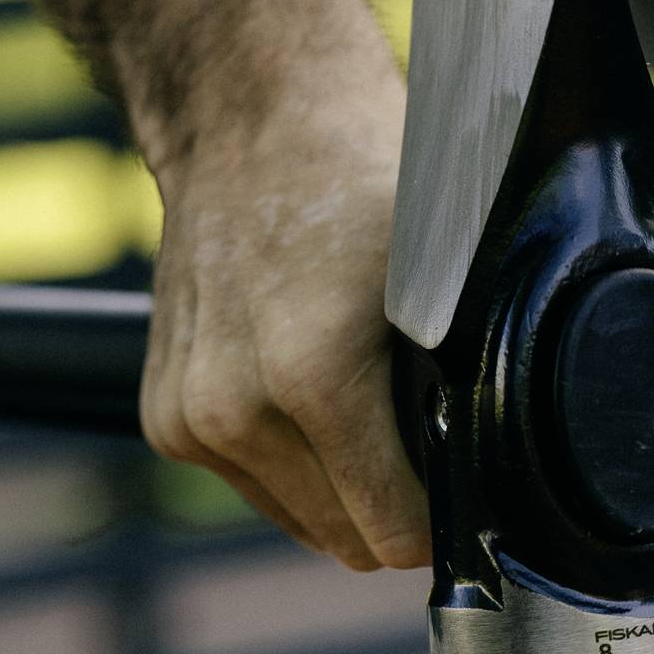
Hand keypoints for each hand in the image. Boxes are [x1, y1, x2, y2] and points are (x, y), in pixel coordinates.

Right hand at [139, 80, 426, 571]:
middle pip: (344, 538)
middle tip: (417, 435)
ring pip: (298, 519)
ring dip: (337, 486)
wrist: (245, 114)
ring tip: (360, 403)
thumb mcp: (444, 278)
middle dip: (390, 503)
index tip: (458, 481)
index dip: (438, 517)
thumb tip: (491, 469)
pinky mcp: (162, 419)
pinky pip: (253, 485)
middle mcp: (233, 411)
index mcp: (312, 381)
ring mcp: (188, 419)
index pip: (393, 534)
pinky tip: (306, 394)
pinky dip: (289, 461)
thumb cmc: (357, 180)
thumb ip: (462, 387)